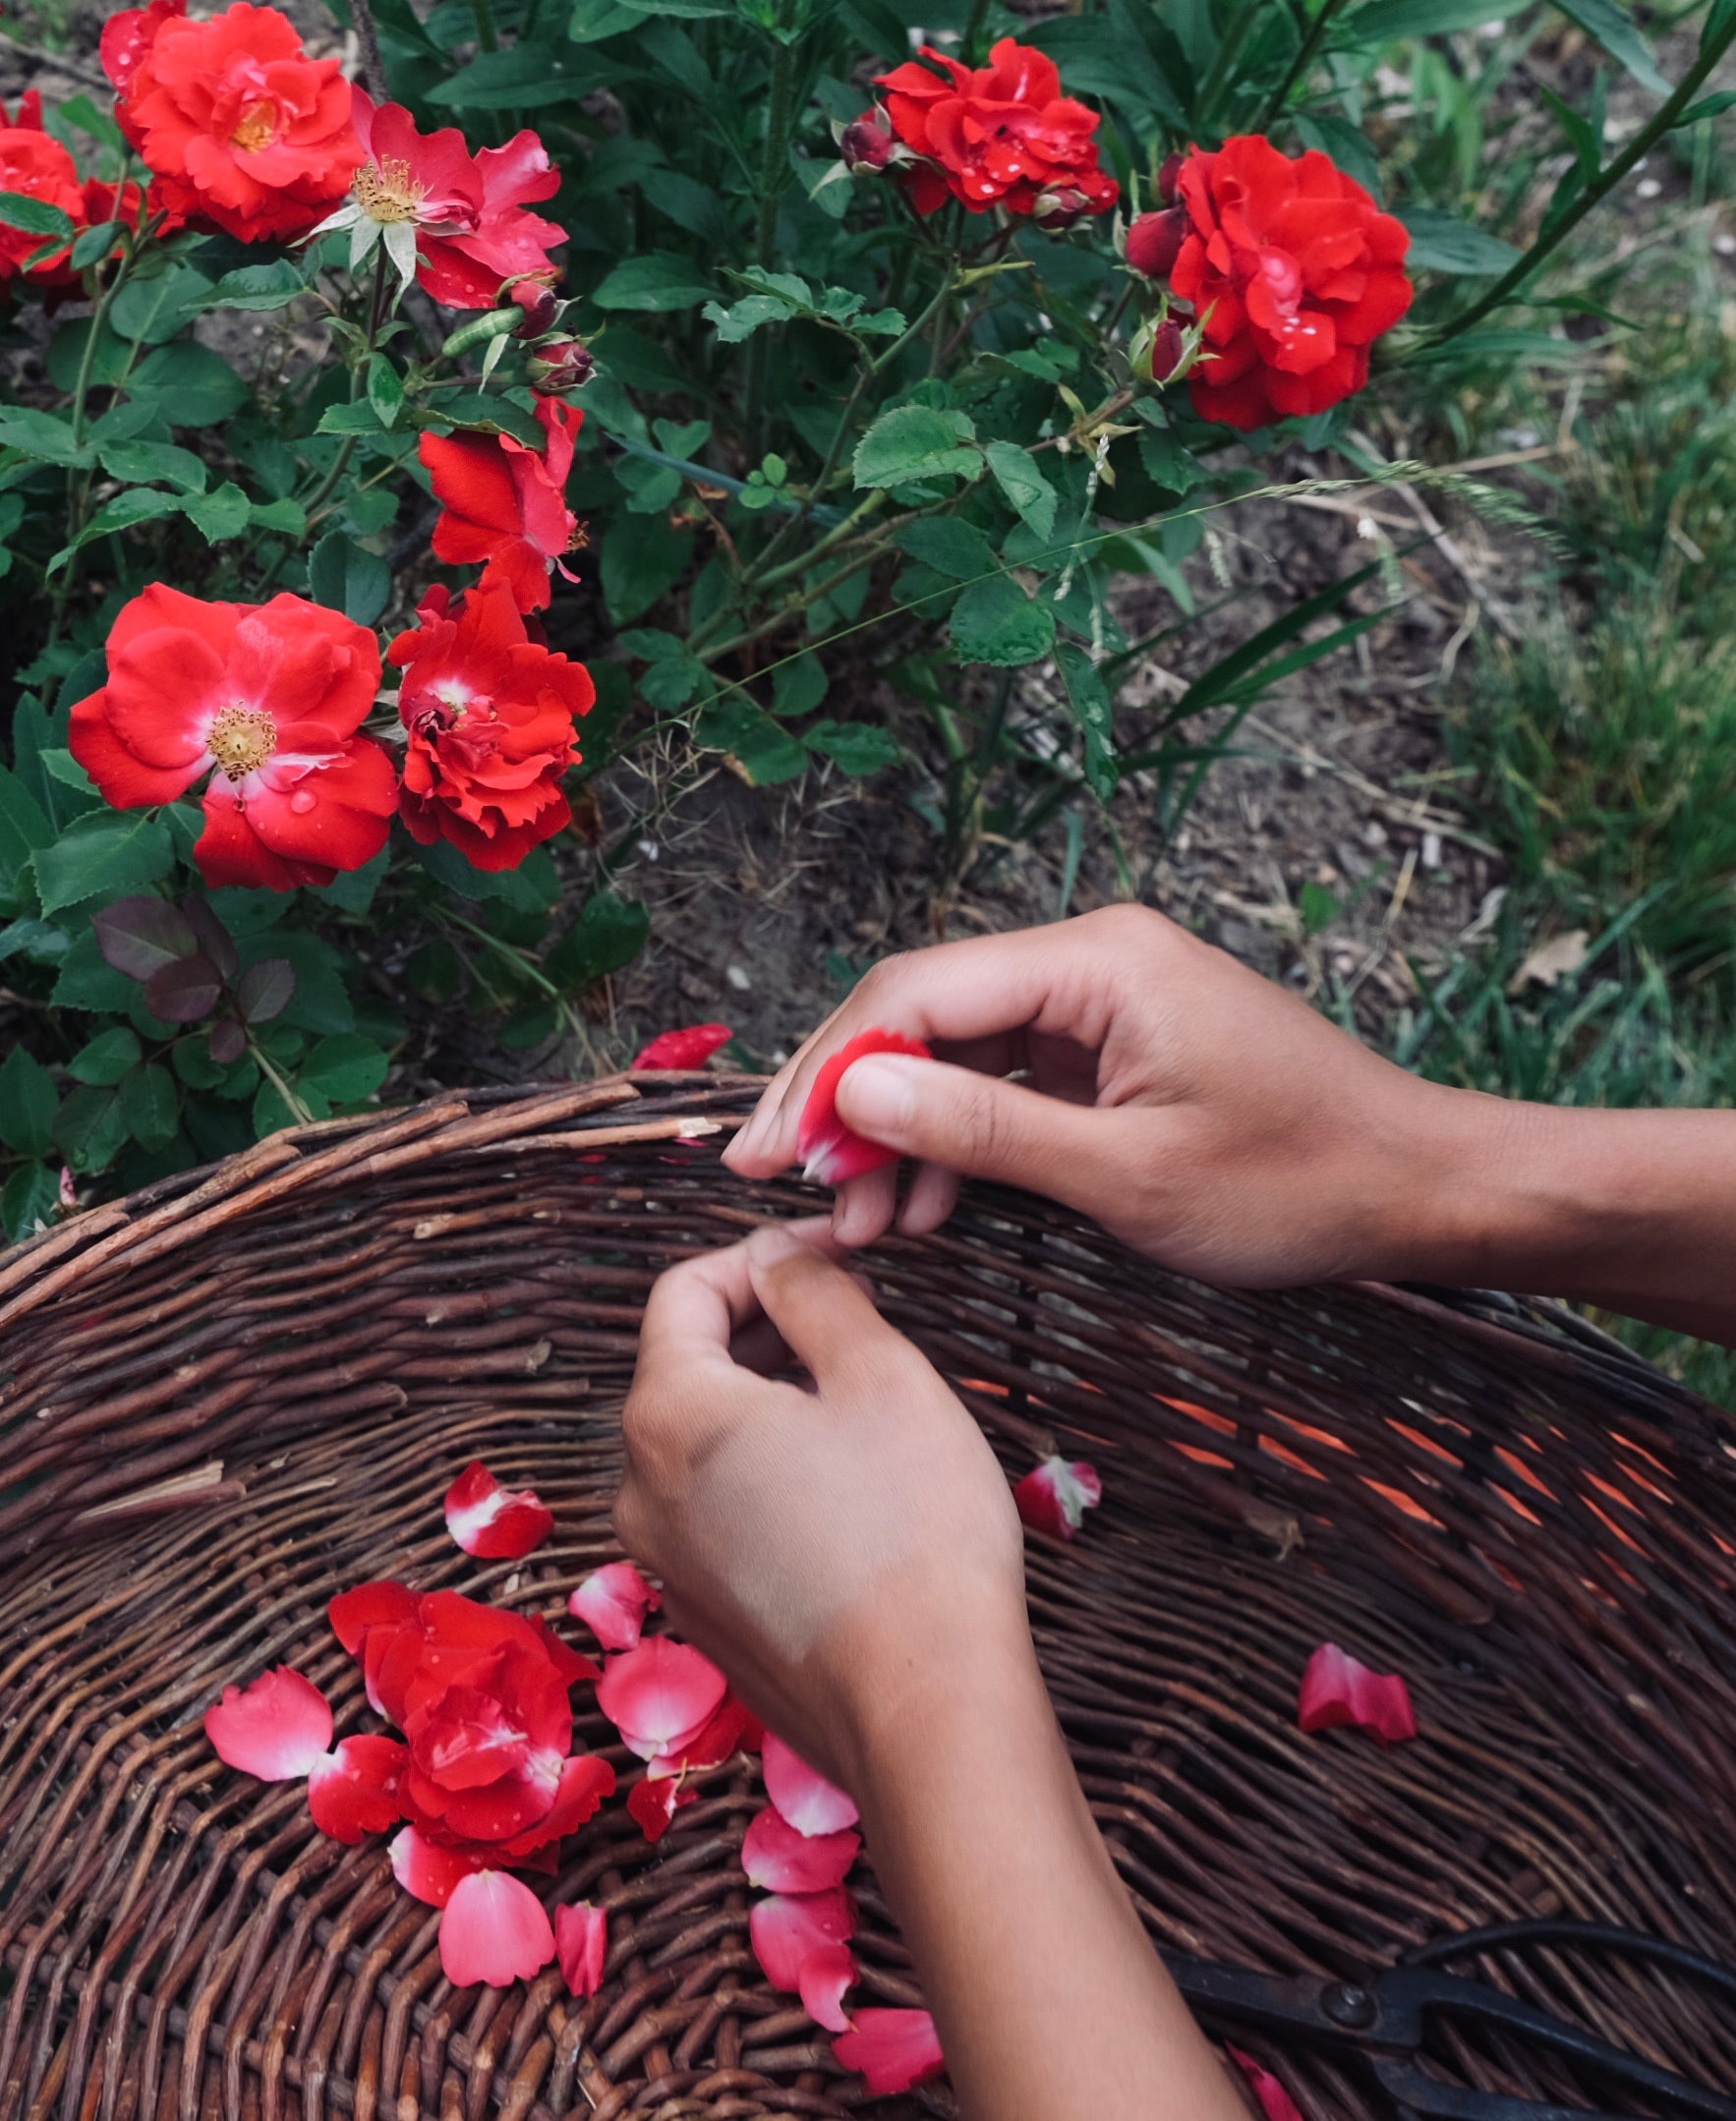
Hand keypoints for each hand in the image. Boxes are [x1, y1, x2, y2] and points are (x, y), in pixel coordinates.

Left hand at [620, 1224, 1251, 2120]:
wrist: (926, 1709)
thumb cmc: (913, 1531)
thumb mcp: (878, 1372)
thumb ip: (813, 1293)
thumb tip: (777, 1258)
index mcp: (667, 1414)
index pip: (682, 1291)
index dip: (762, 1257)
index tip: (834, 1257)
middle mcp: (639, 1488)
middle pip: (687, 1367)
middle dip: (769, 1330)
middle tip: (862, 1324)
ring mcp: (664, 1561)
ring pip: (706, 1443)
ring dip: (773, 1405)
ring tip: (865, 1410)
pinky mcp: (702, 1615)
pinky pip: (721, 1512)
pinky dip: (769, 1477)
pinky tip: (850, 1494)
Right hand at [726, 902, 1464, 1281]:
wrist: (1418, 1191)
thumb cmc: (1299, 1183)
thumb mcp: (1127, 1175)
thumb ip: (981, 1131)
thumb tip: (850, 1097)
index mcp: (1096, 962)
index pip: (915, 995)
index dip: (826, 1074)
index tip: (767, 1152)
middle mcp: (1089, 962)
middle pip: (921, 1016)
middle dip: (845, 1104)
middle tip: (779, 1185)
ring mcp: (1100, 1004)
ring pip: (954, 1056)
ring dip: (895, 1135)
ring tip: (854, 1223)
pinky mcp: (1111, 1050)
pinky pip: (1004, 1085)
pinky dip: (956, 1145)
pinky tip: (922, 1208)